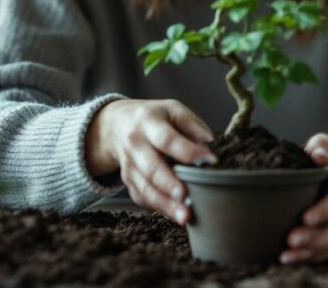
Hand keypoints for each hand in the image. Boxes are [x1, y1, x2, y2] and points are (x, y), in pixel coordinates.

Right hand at [85, 99, 216, 224]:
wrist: (117, 125)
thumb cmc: (153, 117)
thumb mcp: (173, 110)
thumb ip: (192, 124)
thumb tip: (210, 143)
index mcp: (148, 122)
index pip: (167, 139)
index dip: (188, 151)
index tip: (210, 161)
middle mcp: (135, 144)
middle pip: (152, 168)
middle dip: (170, 185)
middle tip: (187, 198)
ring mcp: (129, 165)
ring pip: (145, 188)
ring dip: (165, 204)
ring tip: (184, 217)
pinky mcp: (128, 181)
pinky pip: (142, 197)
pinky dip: (158, 208)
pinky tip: (174, 215)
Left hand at [280, 133, 327, 263]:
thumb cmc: (325, 158)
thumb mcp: (325, 146)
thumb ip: (322, 146)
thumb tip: (319, 155)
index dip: (327, 209)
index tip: (305, 218)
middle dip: (318, 236)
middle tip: (292, 240)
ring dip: (313, 251)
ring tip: (287, 255)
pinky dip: (314, 257)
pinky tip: (293, 259)